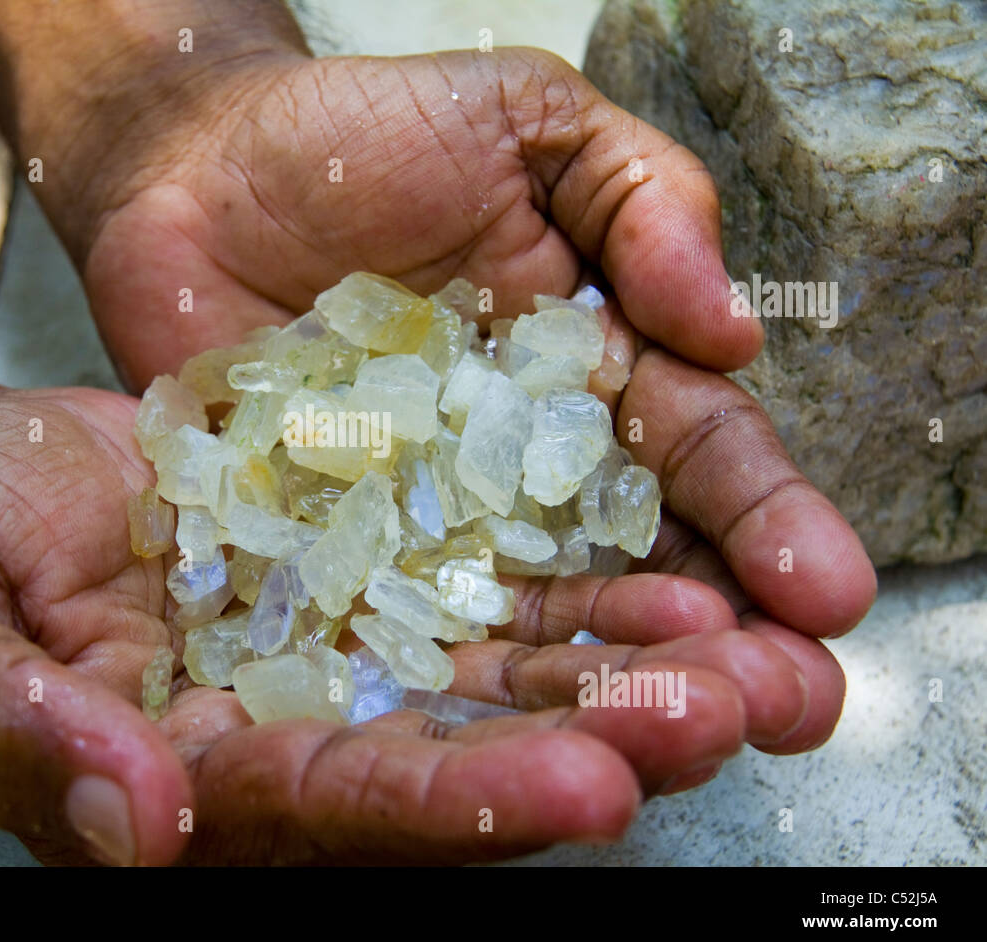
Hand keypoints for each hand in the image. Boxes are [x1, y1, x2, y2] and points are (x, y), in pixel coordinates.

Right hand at [0, 385, 698, 863]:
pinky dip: (574, 577)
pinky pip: (482, 573)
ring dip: (621, 668)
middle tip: (723, 717)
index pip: (336, 809)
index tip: (580, 791)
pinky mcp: (364, 555)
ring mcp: (336, 640)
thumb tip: (131, 823)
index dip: (452, 807)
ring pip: (495, 670)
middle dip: (593, 746)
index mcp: (191, 776)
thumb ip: (11, 730)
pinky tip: (669, 563)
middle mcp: (288, 724)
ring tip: (745, 654)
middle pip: (454, 756)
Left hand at [79, 50, 875, 769]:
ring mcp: (424, 520)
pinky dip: (433, 682)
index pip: (698, 455)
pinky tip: (486, 740)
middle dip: (708, 642)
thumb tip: (732, 329)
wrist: (196, 167)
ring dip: (595, 687)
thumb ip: (640, 202)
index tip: (821, 593)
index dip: (763, 521)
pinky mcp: (325, 551)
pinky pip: (383, 624)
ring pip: (523, 620)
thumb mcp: (528, 122)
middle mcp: (522, 468)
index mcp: (593, 372)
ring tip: (660, 741)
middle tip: (776, 707)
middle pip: (630, 566)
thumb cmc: (364, 132)